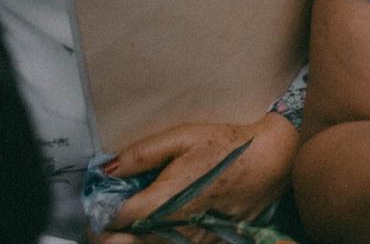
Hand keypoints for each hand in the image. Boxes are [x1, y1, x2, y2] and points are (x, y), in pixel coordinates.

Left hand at [104, 113, 296, 231]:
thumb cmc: (226, 146)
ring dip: (131, 239)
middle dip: (108, 235)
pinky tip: (156, 228)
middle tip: (105, 222)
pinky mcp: (205, 243)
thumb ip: (142, 154)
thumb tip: (108, 167)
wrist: (269, 163)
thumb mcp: (182, 137)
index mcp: (163, 201)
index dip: (101, 214)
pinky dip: (156, 240)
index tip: (100, 204)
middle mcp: (173, 228)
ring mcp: (190, 241)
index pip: (115, 221)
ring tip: (129, 225)